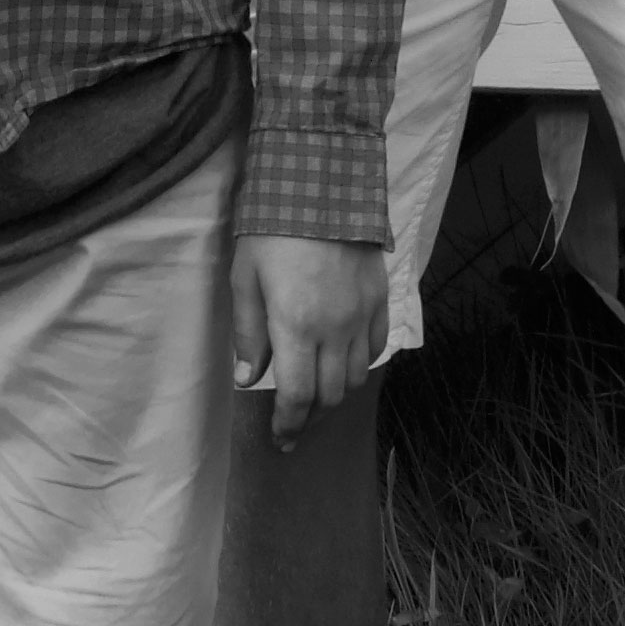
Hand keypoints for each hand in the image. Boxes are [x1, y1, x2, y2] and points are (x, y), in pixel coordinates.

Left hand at [234, 233, 387, 440]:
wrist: (323, 186)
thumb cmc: (272, 230)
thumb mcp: (245, 278)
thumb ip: (249, 334)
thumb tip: (249, 379)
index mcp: (297, 326)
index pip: (297, 396)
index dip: (288, 425)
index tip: (280, 439)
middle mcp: (335, 329)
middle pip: (329, 395)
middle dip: (309, 417)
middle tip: (294, 425)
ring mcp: (362, 315)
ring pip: (356, 377)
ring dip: (335, 396)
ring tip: (317, 398)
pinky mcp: (379, 299)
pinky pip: (377, 348)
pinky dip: (361, 366)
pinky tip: (344, 365)